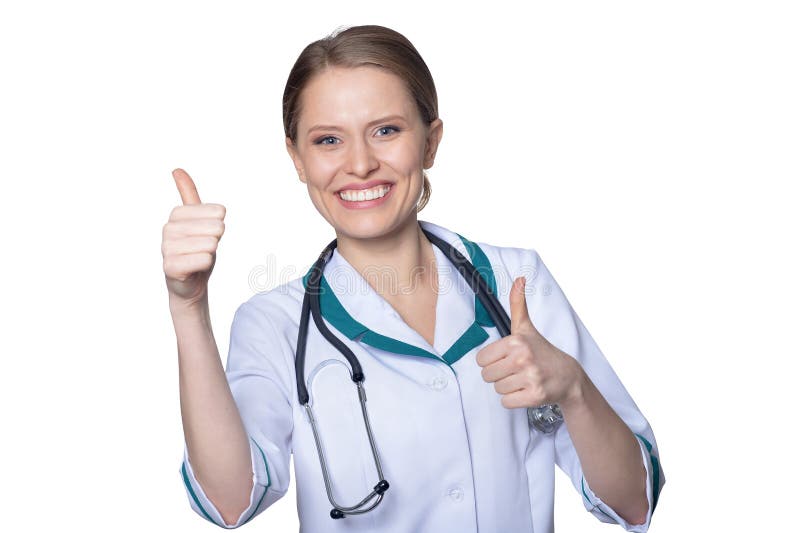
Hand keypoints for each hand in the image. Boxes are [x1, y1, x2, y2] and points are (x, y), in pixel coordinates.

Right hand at [162, 168, 226, 308]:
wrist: (190, 283)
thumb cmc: (196, 249)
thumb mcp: (198, 220)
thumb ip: (189, 196)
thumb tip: (176, 169)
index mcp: (177, 214)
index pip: (218, 212)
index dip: (220, 223)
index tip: (209, 233)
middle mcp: (168, 229)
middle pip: (216, 227)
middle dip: (217, 240)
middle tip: (205, 248)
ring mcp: (167, 248)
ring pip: (210, 244)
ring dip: (211, 254)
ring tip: (199, 257)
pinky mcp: (170, 267)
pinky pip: (203, 259)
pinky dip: (206, 264)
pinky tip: (197, 268)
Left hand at [476, 276, 584, 409]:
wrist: (567, 376)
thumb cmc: (542, 352)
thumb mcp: (526, 327)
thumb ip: (518, 304)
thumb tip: (519, 279)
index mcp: (516, 341)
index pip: (481, 359)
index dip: (492, 361)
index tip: (506, 358)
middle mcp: (523, 358)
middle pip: (487, 375)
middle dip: (499, 375)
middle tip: (515, 370)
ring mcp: (530, 378)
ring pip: (497, 389)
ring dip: (507, 387)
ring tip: (522, 379)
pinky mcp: (534, 396)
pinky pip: (506, 402)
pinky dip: (514, 399)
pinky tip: (525, 390)